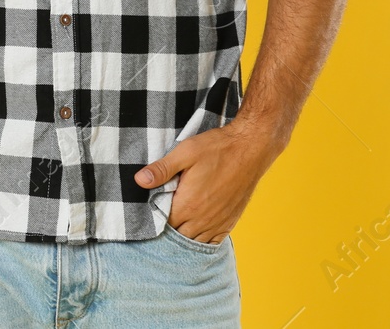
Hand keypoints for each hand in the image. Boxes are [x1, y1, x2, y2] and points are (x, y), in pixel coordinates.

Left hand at [133, 118, 284, 244]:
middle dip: (169, 228)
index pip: (163, 224)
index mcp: (187, 205)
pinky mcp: (230, 222)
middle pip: (177, 236)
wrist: (250, 149)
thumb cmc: (217, 149)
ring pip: (194, 242)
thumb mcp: (185, 152)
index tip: (153, 208)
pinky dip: (203, 240)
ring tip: (178, 223)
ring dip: (184, 235)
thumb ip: (161, 169)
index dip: (156, 217)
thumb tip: (139, 180)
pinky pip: (212, 242)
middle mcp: (202, 220)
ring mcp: (217, 223)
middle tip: (164, 214)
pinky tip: (197, 232)